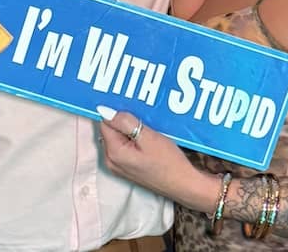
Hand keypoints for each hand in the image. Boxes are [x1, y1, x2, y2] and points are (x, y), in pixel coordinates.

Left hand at [99, 109, 215, 212]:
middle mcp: (112, 161)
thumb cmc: (169, 162)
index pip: (104, 122)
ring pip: (118, 137)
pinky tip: (147, 133)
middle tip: (141, 112)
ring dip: (130, 127)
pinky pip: (125, 145)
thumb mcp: (148, 138)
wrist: (183, 184)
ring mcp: (119, 166)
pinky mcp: (128, 167)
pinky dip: (133, 137)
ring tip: (146, 122)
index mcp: (113, 153)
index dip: (116, 111)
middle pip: (110, 130)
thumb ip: (125, 123)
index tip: (130, 104)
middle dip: (123, 119)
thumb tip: (104, 110)